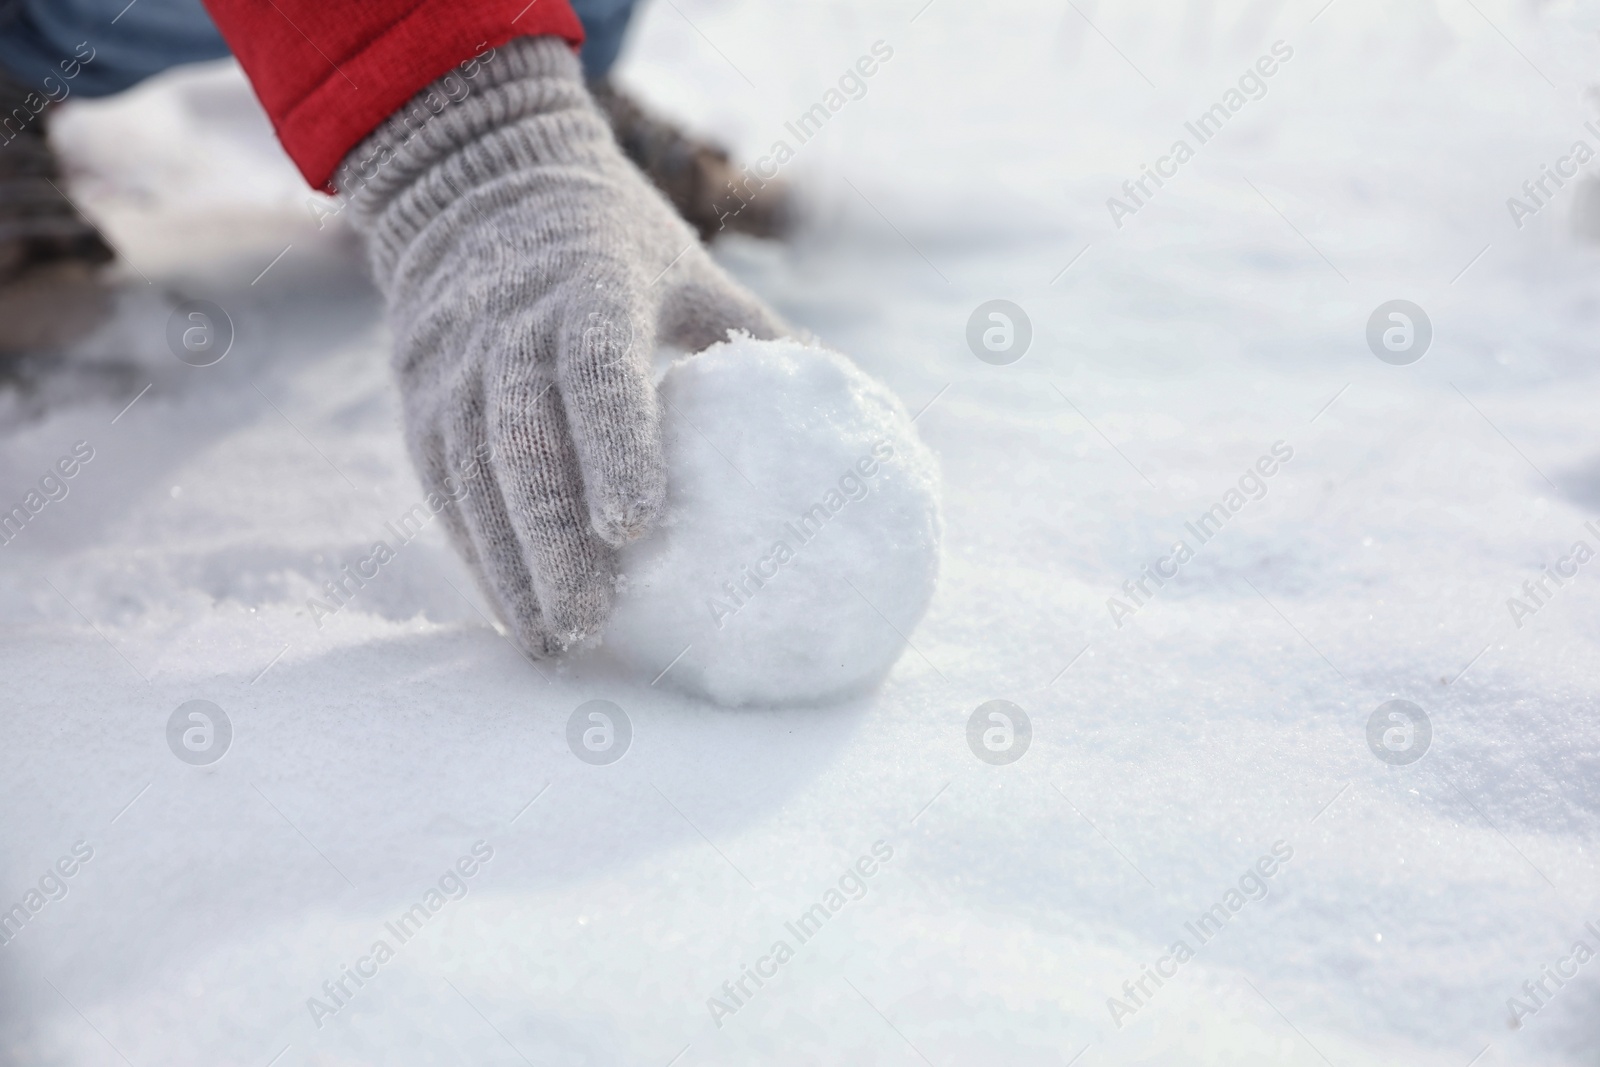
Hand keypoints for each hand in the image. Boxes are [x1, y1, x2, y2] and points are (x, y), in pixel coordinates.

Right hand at [339, 36, 785, 655]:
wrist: (470, 180)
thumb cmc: (608, 238)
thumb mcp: (687, 267)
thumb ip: (754, 337)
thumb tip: (852, 408)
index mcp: (589, 286)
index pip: (595, 371)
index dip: (613, 447)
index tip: (634, 528)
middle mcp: (508, 325)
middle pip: (523, 443)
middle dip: (551, 540)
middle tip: (591, 625)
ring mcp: (452, 363)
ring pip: (472, 475)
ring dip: (507, 564)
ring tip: (552, 643)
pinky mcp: (419, 397)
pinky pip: (443, 484)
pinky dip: (474, 549)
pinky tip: (512, 608)